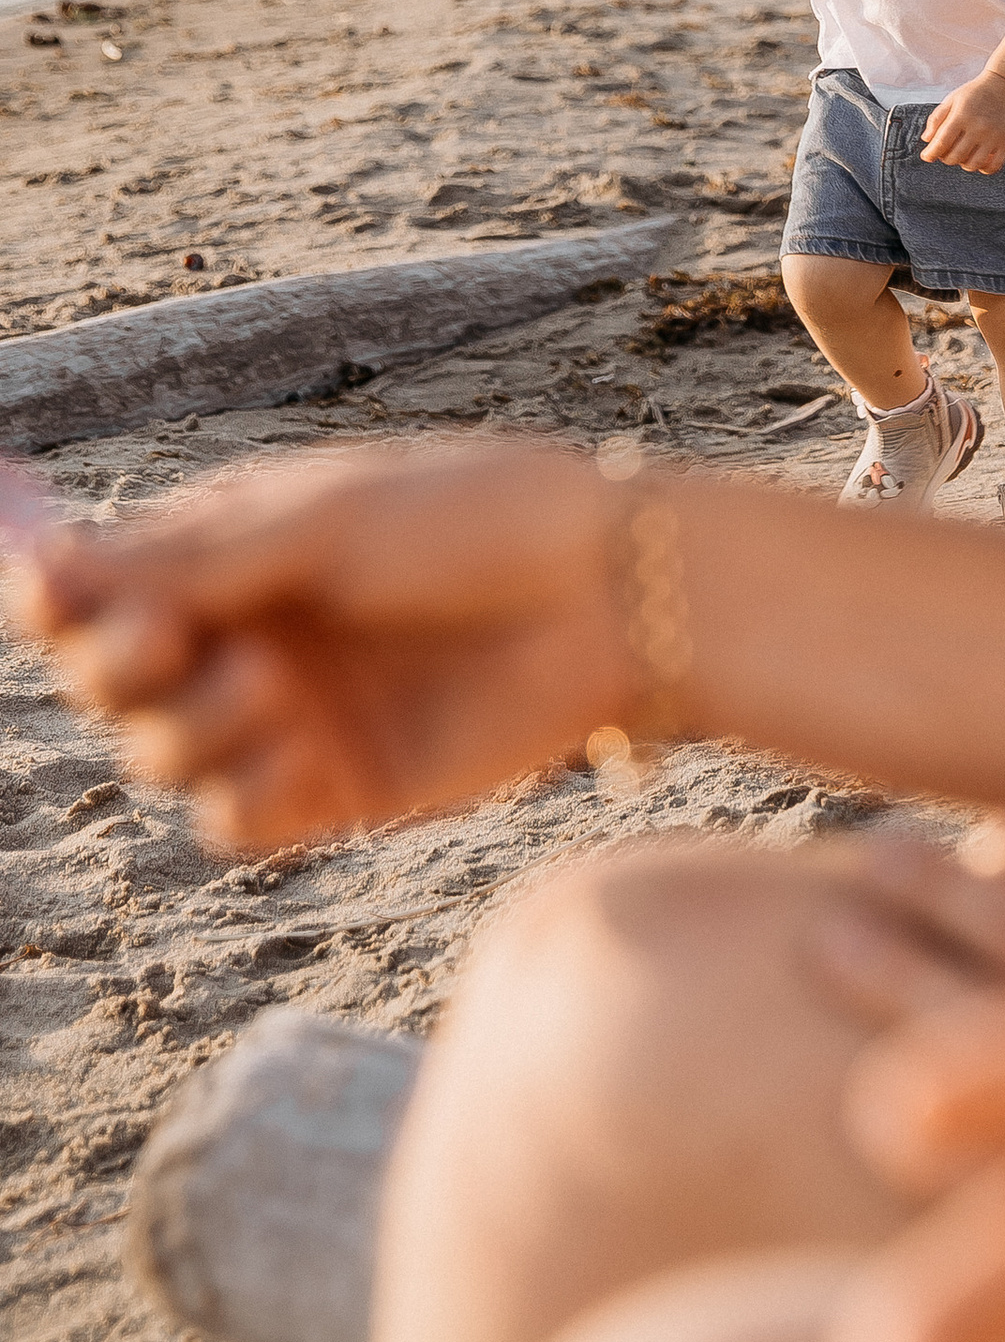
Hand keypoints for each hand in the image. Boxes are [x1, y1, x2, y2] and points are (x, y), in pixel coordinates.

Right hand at [2, 439, 636, 847]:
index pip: (98, 586)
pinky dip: (244, 793)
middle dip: (118, 665)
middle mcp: (249, 633)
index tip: (50, 592)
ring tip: (274, 686)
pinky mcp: (341, 787)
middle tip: (170, 641)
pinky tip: (298, 754)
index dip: (57, 597)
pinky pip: (235, 821)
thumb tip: (49, 562)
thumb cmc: (478, 522)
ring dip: (191, 726)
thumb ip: (191, 558)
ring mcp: (292, 715)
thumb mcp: (325, 521)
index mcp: (236, 549)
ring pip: (161, 754)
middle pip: (109, 679)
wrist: (612, 596)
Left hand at [920, 72, 1004, 172]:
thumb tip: (927, 140)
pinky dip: (983, 168)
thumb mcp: (951, 100)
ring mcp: (993, 136)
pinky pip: (994, 166)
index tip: (927, 156)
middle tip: (946, 152)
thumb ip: (936, 119)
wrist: (1003, 86)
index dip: (931, 153)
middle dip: (945, 158)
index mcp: (961, 115)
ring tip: (962, 154)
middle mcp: (978, 127)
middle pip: (956, 156)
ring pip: (973, 164)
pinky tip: (979, 160)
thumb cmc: (974, 94)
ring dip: (963, 164)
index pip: (942, 142)